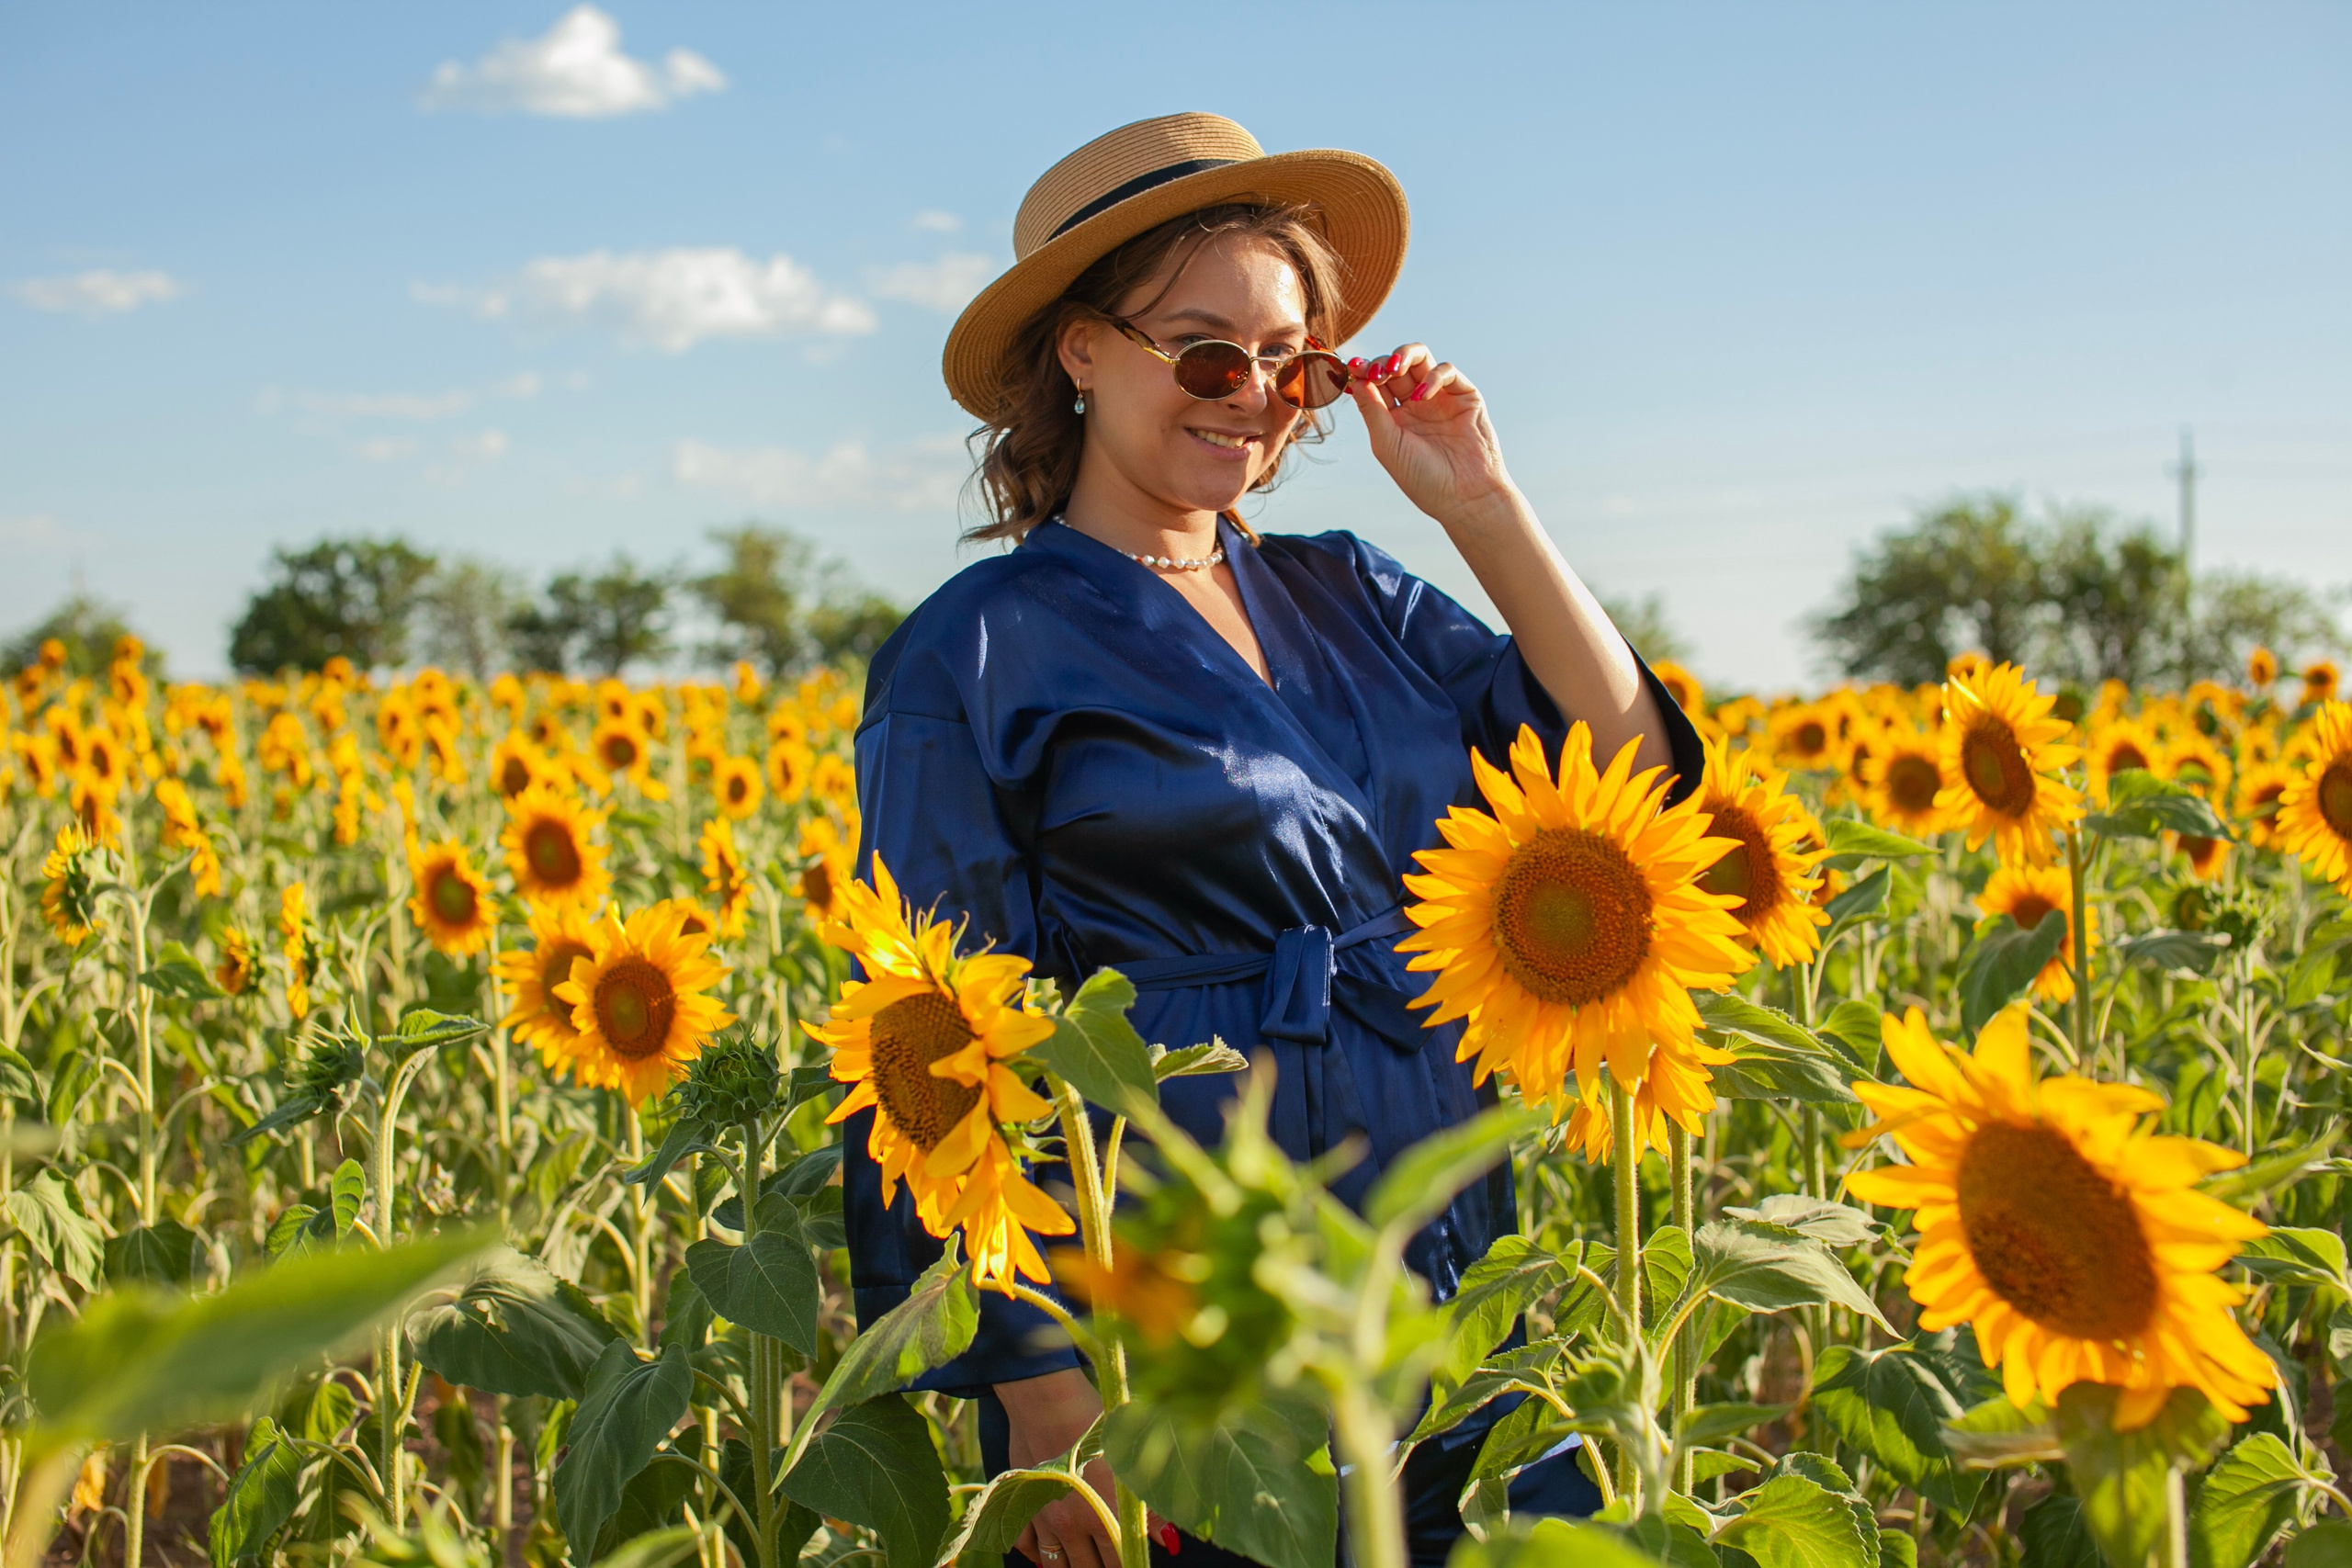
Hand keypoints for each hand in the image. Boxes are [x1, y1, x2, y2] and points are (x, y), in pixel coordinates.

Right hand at [997, 1368, 1169, 1567]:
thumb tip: (1170, 1542)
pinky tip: (1045, 1559)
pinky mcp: (1019, 1503)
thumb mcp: (1128, 1459)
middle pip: (1087, 1567)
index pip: (1118, 1561)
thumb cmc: (1093, 1422)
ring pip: (1055, 1563)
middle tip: (1109, 1566)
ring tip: (1081, 1567)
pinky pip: (1024, 1545)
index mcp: (1101, 1514)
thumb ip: (1149, 1508)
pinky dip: (1036, 1556)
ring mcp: (1042, 1516)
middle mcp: (1071, 1523)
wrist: (1045, 1399)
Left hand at [1346, 344, 1519, 530]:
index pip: (1375, 384)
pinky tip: (1424, 395)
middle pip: (1395, 366)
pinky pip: (1447, 371)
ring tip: (1395, 369)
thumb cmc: (1424, 478)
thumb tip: (1355, 379)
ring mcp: (1440, 397)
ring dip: (1405, 356)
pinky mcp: (1464, 395)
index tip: (1352, 367)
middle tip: (1375, 372)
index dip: (1364, 372)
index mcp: (1394, 417)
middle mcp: (1416, 404)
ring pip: (1421, 359)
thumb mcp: (1387, 444)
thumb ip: (1371, 410)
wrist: (1464, 496)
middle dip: (1382, 363)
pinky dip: (1434, 376)